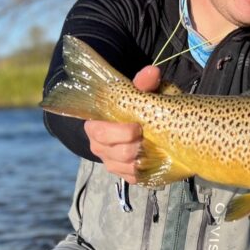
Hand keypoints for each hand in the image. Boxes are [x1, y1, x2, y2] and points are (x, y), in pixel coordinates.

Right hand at [84, 66, 161, 182]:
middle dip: (132, 146)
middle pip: (113, 152)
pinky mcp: (124, 174)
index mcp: (96, 124)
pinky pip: (133, 178)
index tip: (138, 126)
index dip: (119, 132)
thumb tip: (152, 72)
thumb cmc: (137, 106)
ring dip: (140, 159)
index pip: (99, 131)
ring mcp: (111, 161)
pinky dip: (144, 170)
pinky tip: (153, 160)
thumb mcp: (141, 93)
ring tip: (151, 148)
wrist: (141, 124)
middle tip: (147, 138)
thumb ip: (144, 84)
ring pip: (124, 167)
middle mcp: (99, 145)